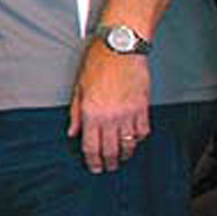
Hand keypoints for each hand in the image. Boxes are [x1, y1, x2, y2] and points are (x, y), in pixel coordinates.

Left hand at [68, 41, 150, 173]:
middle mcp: (110, 116)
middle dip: (109, 162)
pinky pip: (142, 132)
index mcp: (91, 112)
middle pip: (110, 149)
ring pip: (128, 144)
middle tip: (108, 167)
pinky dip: (138, 139)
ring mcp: (128, 114)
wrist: (121, 48)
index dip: (92, 160)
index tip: (94, 167)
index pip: (91, 145)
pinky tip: (133, 140)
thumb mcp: (78, 87)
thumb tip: (72, 132)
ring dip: (124, 154)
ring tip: (121, 157)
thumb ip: (76, 113)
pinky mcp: (143, 108)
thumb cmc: (97, 62)